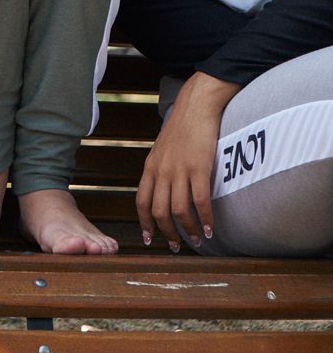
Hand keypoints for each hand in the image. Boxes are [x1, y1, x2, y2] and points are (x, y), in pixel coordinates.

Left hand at [136, 72, 240, 250]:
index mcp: (151, 167)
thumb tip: (162, 191)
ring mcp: (179, 169)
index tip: (149, 239)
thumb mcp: (162, 149)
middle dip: (167, 233)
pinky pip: (200, 201)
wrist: (196, 105)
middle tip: (177, 247)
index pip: (141, 201)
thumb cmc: (182, 127)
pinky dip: (206, 219)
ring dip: (187, 230)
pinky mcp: (199, 167)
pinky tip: (211, 228)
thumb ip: (160, 169)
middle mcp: (162, 170)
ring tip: (196, 240)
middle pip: (159, 211)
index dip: (145, 223)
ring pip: (178, 210)